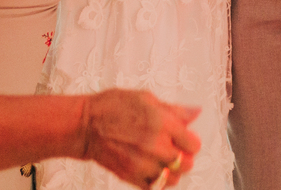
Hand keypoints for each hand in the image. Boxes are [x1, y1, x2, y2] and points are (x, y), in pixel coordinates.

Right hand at [81, 89, 200, 188]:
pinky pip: (154, 187)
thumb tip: (195, 113)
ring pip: (172, 179)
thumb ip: (174, 110)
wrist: (85, 125)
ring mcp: (143, 163)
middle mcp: (155, 145)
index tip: (186, 138)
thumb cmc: (112, 107)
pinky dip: (157, 181)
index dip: (191, 141)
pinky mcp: (131, 176)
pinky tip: (152, 169)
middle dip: (184, 156)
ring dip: (172, 171)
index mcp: (162, 123)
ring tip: (163, 160)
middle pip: (186, 163)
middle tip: (175, 149)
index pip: (193, 144)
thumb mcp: (146, 98)